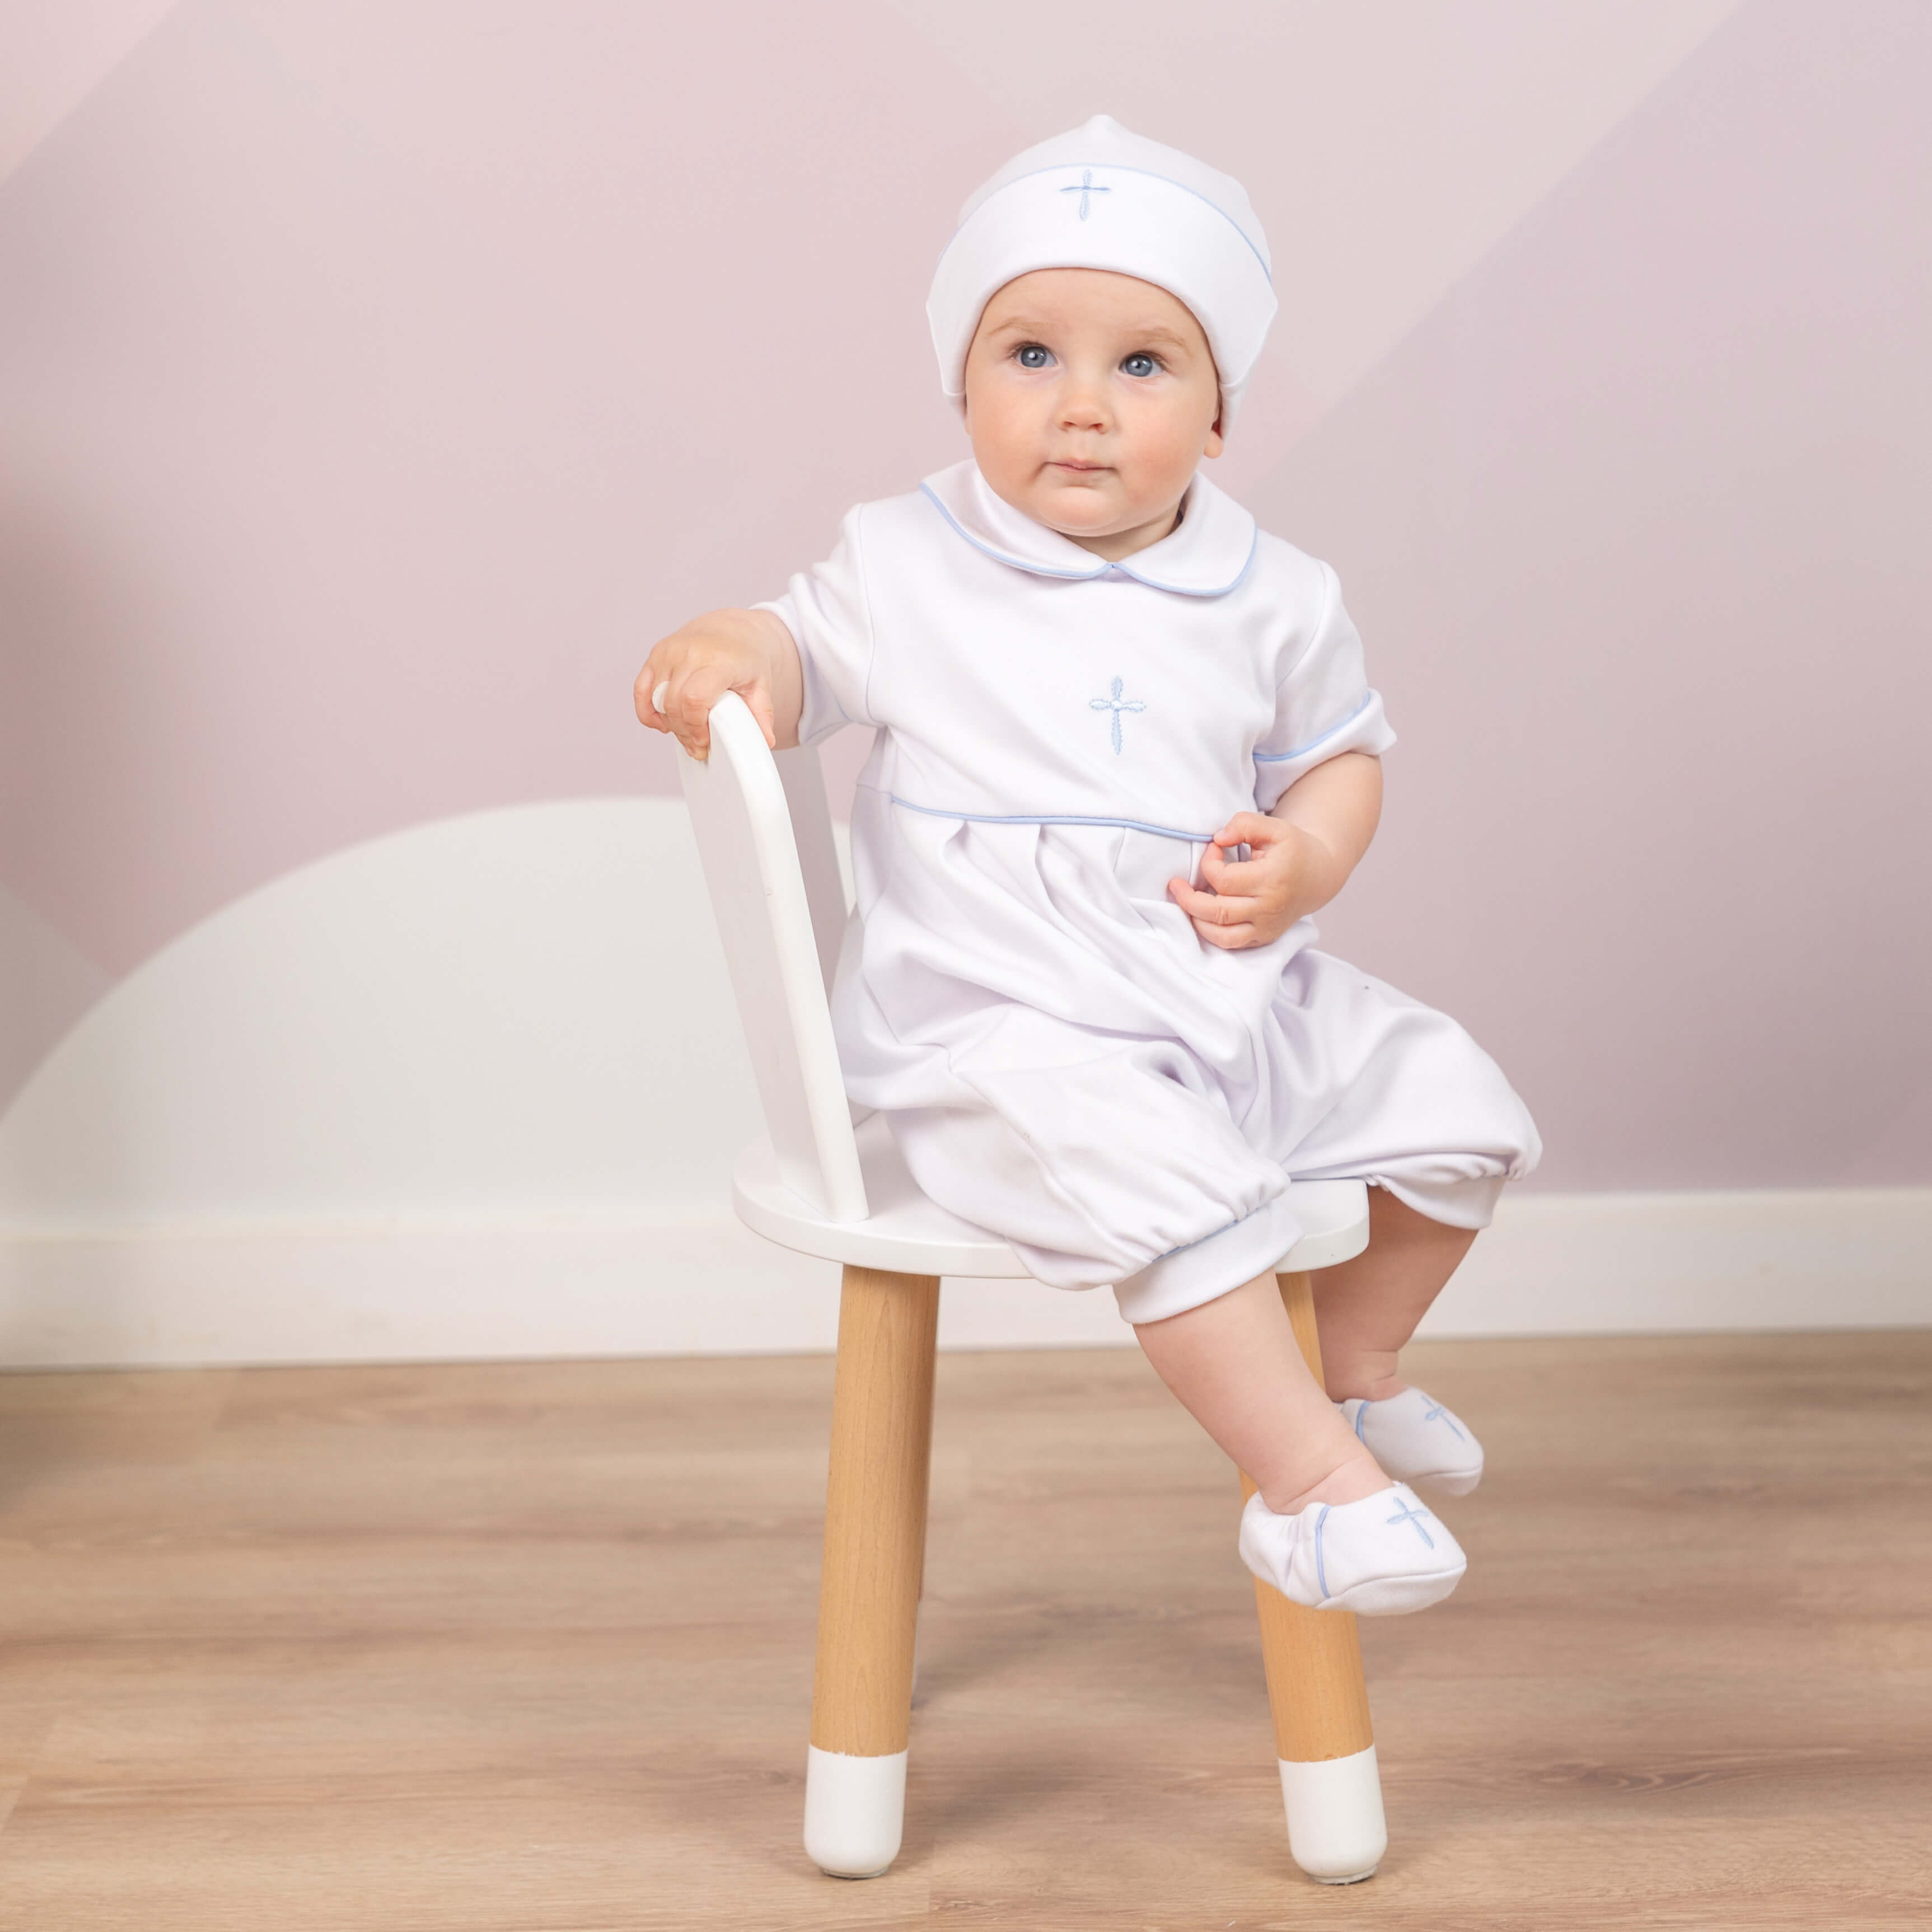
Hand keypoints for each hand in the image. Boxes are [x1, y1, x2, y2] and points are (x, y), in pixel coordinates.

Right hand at [635, 608, 798, 760]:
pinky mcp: (655, 655)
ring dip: (669, 724)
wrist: (729, 629)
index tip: (704, 742)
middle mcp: (689, 652)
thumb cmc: (743, 657)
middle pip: (674, 704)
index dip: (695, 726)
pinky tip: (662, 723)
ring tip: (686, 733)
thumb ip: (762, 713)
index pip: (694, 698)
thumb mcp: (760, 684)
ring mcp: (669, 652)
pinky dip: (647, 711)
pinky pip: (641, 689)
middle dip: (684, 731)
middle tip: (698, 745)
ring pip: (656, 700)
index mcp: (717, 660)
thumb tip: (765, 741)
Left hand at [1166, 811, 1337, 949]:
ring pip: (1220, 935)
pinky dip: (1210, 933)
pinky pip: (1230, 944)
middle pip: (1217, 911)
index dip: (1209, 862)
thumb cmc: (1293, 849)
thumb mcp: (1275, 827)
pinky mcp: (1263, 938)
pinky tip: (1201, 916)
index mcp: (1272, 879)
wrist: (1318, 876)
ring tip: (1185, 901)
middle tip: (1175, 885)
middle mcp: (1269, 908)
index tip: (1213, 848)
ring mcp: (1266, 927)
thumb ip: (1244, 824)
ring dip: (1195, 919)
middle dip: (1188, 899)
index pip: (1224, 879)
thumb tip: (1218, 838)